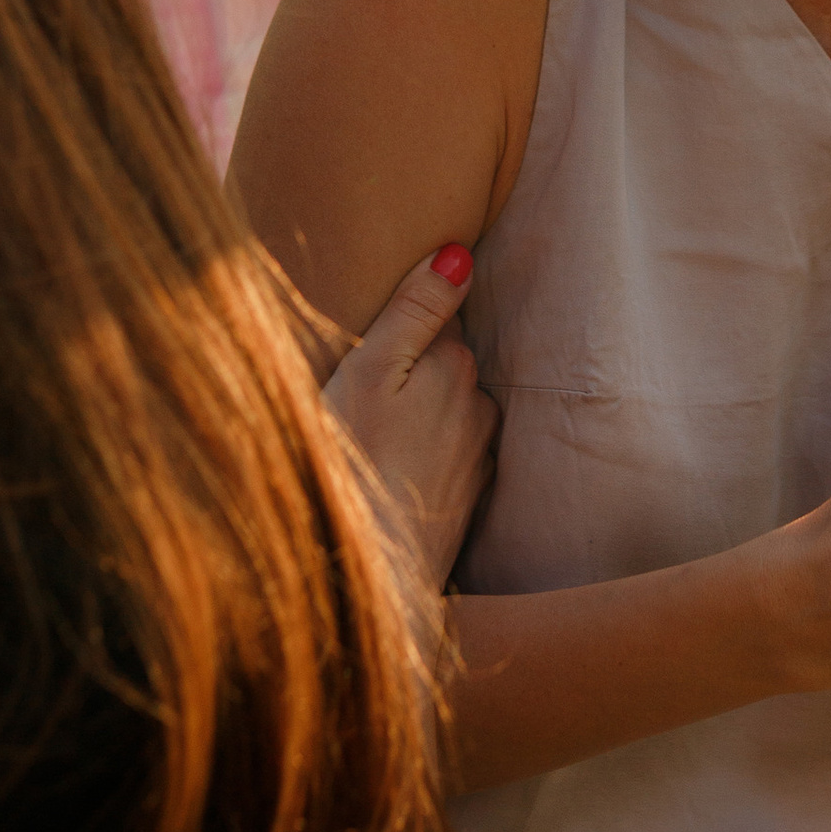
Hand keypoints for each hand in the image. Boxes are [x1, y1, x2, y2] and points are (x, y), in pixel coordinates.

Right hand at [322, 244, 497, 586]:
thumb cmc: (351, 468)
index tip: (374, 339)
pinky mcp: (467, 501)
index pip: (437, 322)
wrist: (368, 580)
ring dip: (421, 418)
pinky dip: (426, 458)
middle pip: (445, 368)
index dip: (404, 325)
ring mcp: (477, 458)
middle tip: (364, 395)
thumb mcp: (367, 375)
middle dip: (415, 372)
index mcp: (454, 369)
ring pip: (448, 415)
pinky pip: (448, 460)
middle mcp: (479, 408)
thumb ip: (414, 311)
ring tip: (374, 437)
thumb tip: (459, 251)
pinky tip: (395, 473)